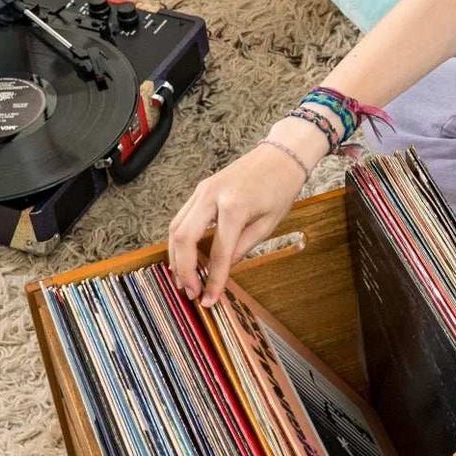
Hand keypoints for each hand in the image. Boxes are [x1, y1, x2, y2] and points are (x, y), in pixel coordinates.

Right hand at [167, 140, 309, 305]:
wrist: (280, 155)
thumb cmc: (280, 188)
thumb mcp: (268, 224)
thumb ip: (242, 248)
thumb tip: (222, 270)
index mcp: (234, 206)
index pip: (218, 252)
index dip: (213, 280)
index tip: (210, 300)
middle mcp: (211, 195)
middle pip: (183, 238)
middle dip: (183, 269)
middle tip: (191, 291)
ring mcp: (202, 190)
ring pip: (176, 227)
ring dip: (176, 256)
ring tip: (183, 280)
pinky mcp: (200, 189)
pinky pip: (181, 218)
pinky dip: (180, 240)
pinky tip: (184, 257)